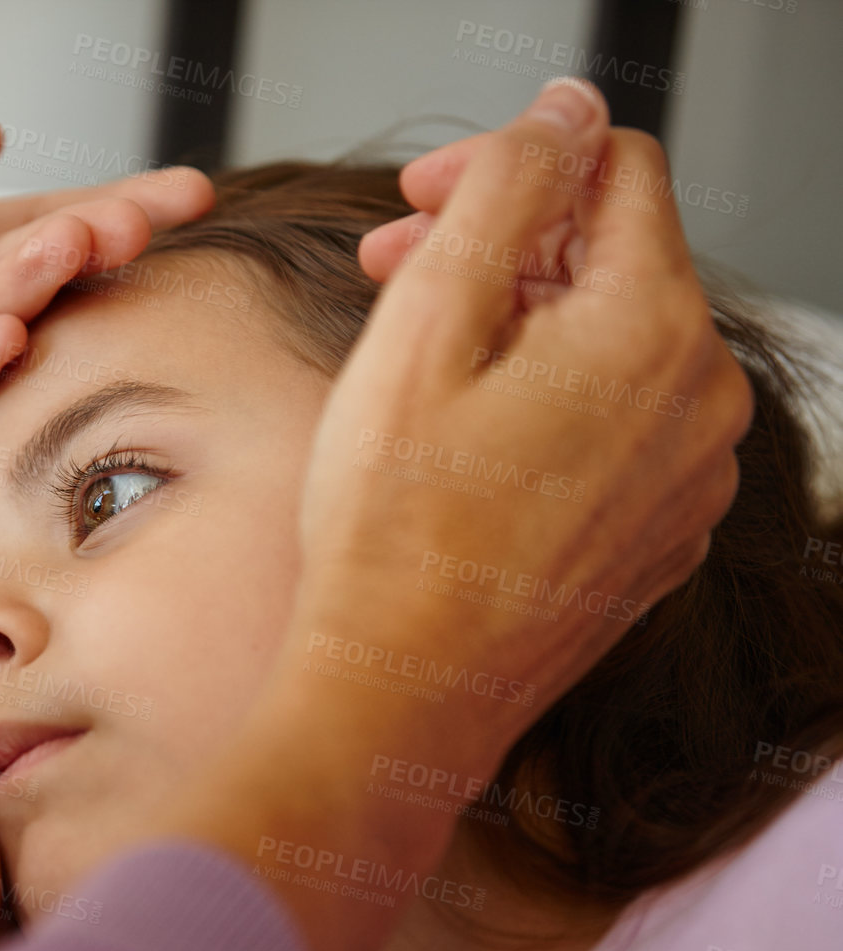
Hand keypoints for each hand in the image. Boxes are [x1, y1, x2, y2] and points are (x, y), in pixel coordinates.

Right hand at [0, 81, 752, 950]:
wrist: (404, 692)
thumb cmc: (394, 535)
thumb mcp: (425, 326)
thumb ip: (506, 193)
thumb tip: (564, 115)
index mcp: (650, 331)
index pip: (613, 168)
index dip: (507, 164)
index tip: (421, 203)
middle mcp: (701, 398)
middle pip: (613, 255)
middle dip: (501, 244)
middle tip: (392, 271)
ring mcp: (690, 473)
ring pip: (614, 338)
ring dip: (518, 321)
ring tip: (418, 362)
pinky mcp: (661, 528)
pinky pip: (619, 420)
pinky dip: (548, 399)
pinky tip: (465, 435)